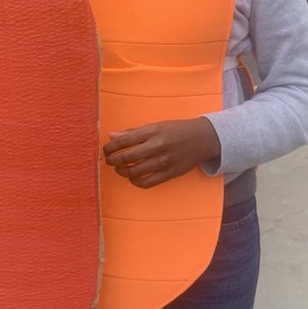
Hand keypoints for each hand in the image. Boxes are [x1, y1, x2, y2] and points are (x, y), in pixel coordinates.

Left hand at [103, 118, 220, 188]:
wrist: (201, 139)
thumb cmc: (176, 130)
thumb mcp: (155, 126)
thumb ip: (133, 132)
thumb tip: (112, 136)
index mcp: (152, 131)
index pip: (124, 141)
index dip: (110, 147)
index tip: (105, 150)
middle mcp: (157, 147)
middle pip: (126, 157)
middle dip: (112, 160)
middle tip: (108, 160)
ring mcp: (163, 162)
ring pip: (134, 172)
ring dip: (122, 171)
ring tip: (119, 168)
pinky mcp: (169, 174)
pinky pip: (146, 183)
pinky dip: (135, 181)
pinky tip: (133, 176)